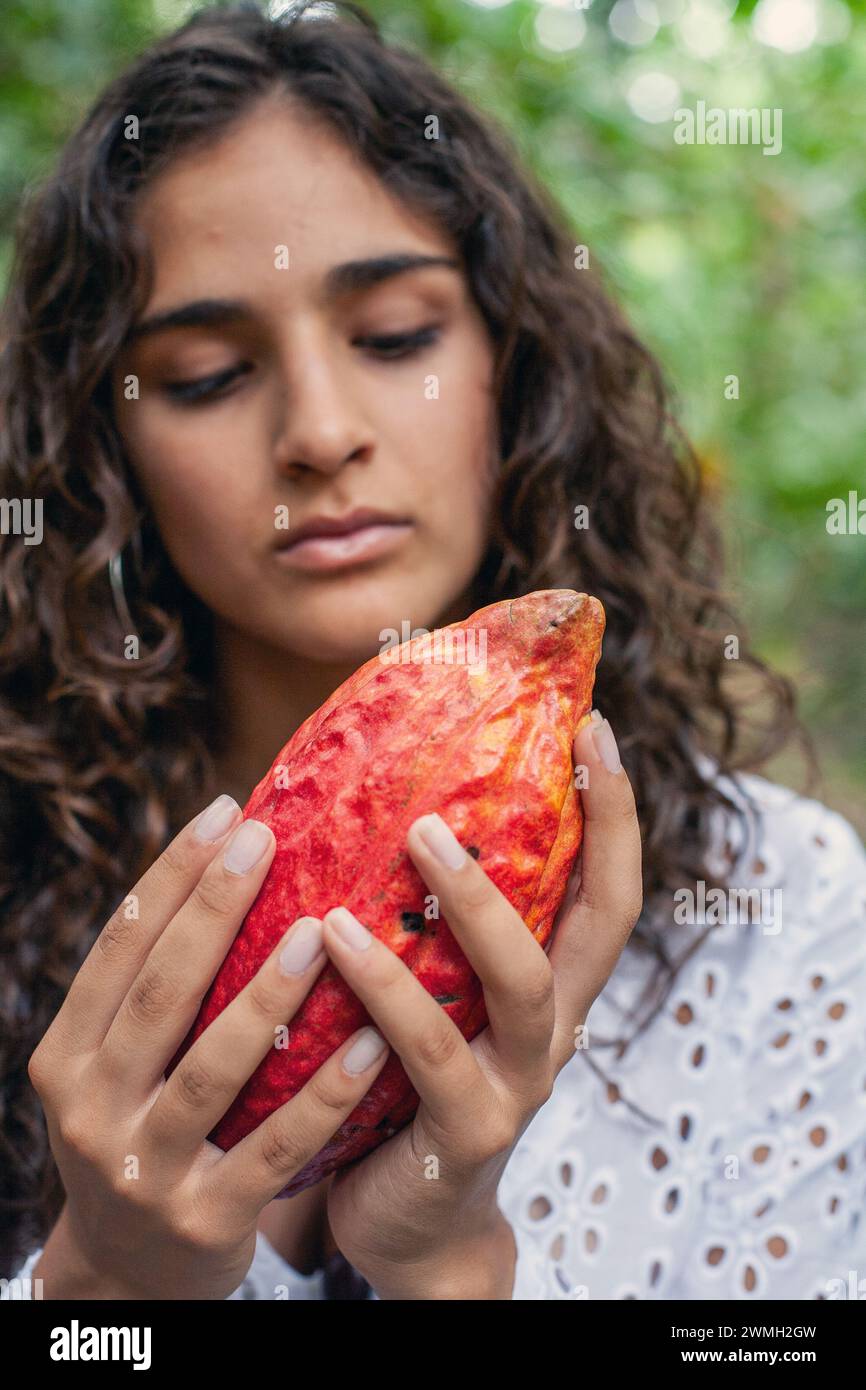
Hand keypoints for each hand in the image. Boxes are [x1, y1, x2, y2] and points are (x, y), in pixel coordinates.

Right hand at [28, 794, 390, 1299]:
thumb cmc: (142, 1133)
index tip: (225, 811)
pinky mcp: (206, 1220)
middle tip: (267, 840)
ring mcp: (146, 1171)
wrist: (132, 1275)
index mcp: (66, 1058)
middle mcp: (92, 1111)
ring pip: (212, 1070)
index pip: (118, 950)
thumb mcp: (118, 1069)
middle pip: (159, 995)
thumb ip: (157, 991)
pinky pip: (276, 1147)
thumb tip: (233, 865)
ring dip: (268, 996)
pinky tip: (374, 1043)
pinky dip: (325, 1094)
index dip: (170, 877)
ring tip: (320, 933)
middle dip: (212, 909)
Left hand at [321, 710, 641, 1298]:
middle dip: (583, 835)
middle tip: (520, 749)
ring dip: (473, 904)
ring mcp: (520, 1084)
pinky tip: (332, 941)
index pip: (610, 889)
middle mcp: (555, 1030)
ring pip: (521, 984)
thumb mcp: (439, 996)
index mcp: (553, 986)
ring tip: (414, 836)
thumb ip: (429, 924)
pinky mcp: (467, 1133)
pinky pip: (430, 1055)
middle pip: (601, 926)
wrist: (408, 1219)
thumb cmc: (407, 1081)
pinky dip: (386, 993)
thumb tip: (373, 799)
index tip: (595, 725)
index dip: (614, 811)